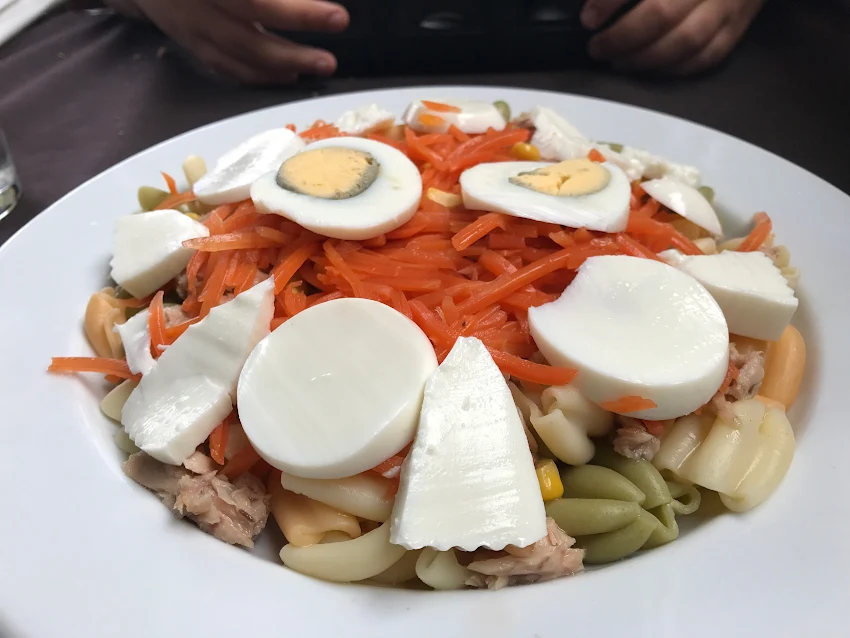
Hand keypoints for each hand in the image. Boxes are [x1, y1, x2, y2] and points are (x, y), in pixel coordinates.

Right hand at [125, 0, 348, 83]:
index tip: (337, 16)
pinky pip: (226, 67)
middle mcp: (195, 7)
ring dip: (282, 66)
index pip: (255, 1)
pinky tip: (288, 76)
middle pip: (248, 34)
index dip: (297, 13)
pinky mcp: (191, 43)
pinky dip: (258, 75)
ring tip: (320, 65)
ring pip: (238, 56)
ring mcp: (190, 28)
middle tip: (334, 49)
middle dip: (295, 45)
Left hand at [580, 0, 764, 73]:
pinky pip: (707, 56)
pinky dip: (674, 68)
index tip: (589, 19)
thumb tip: (593, 8)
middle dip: (622, 38)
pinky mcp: (738, 26)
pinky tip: (651, 69)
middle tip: (598, 48)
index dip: (610, 2)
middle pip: (662, 14)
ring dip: (645, 59)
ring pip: (685, 41)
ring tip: (619, 62)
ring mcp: (729, 5)